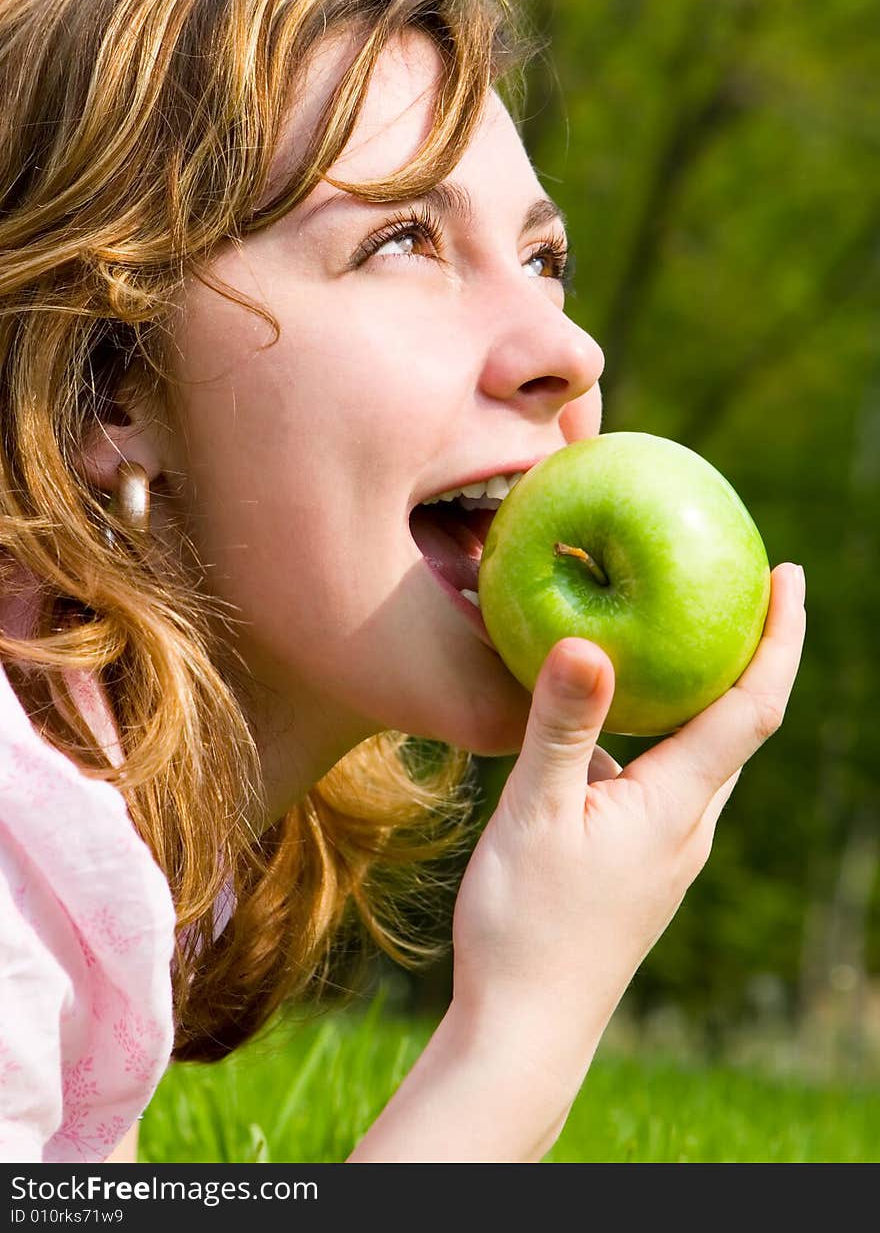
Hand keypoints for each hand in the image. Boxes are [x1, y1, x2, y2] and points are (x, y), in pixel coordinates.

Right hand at [450, 562, 806, 1104]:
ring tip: (667, 639)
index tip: (789, 574)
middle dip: (749, 653)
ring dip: (701, 694)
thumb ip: (563, 727)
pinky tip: (603, 725)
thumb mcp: (535, 814)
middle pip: (741, 723)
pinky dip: (654, 733)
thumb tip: (588, 643)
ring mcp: (666, 851)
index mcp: (678, 804)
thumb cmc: (527, 926)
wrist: (525, 1031)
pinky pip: (664, 780)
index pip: (753, 705)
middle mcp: (688, 825)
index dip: (780, 637)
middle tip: (734, 586)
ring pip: (700, 753)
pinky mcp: (639, 867)